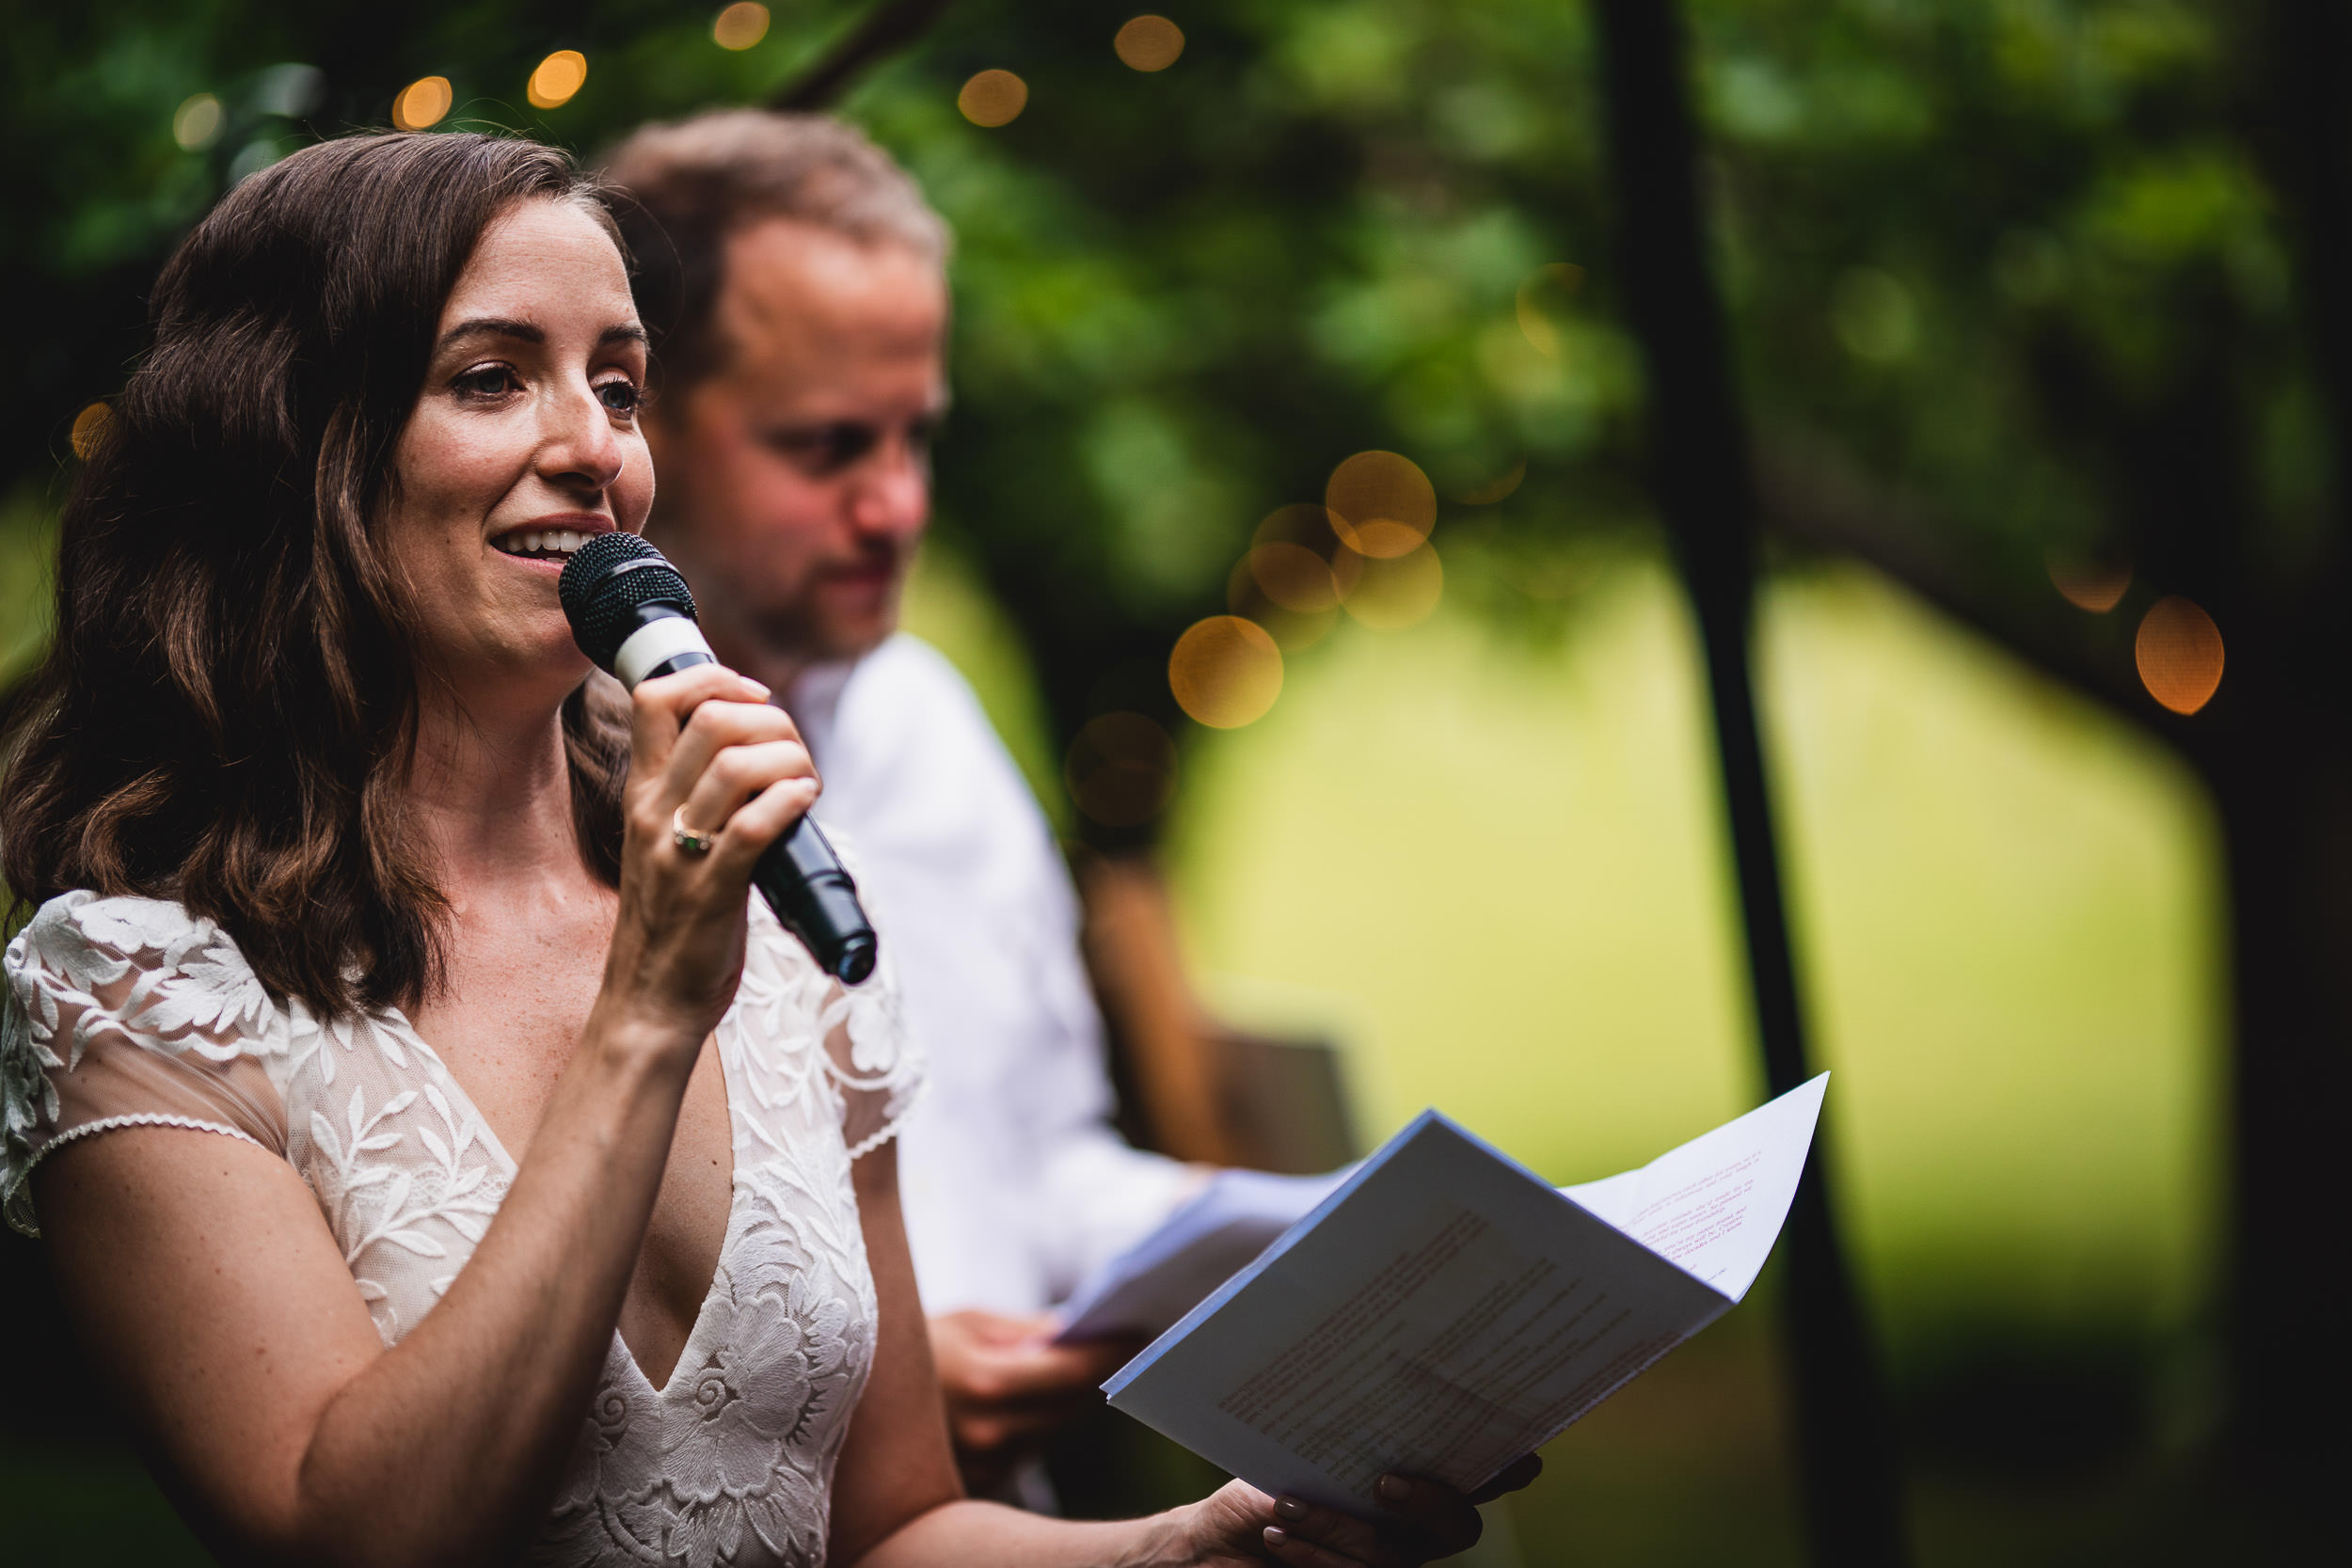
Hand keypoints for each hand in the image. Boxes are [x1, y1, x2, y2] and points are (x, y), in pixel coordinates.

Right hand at [598, 664, 816, 1045]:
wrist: (649, 1004)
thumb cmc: (670, 923)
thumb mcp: (664, 842)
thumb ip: (695, 796)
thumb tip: (752, 752)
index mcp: (641, 796)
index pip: (654, 697)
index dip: (711, 678)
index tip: (753, 695)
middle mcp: (654, 814)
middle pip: (711, 720)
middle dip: (770, 719)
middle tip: (793, 750)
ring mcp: (680, 852)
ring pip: (738, 766)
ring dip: (791, 760)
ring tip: (807, 781)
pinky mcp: (713, 891)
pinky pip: (756, 824)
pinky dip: (792, 800)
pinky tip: (807, 803)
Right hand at [927, 1310, 1139, 1493]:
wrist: (856, 1396)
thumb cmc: (913, 1344)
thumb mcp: (968, 1321)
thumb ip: (1029, 1331)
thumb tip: (1084, 1332)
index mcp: (985, 1383)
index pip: (1075, 1371)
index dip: (1112, 1351)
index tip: (1141, 1331)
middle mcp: (990, 1434)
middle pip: (1074, 1405)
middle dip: (1098, 1372)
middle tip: (1129, 1341)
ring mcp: (985, 1466)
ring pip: (1055, 1429)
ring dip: (1069, 1399)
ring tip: (1081, 1363)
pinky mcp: (981, 1483)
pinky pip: (1030, 1449)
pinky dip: (1039, 1423)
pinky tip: (1035, 1399)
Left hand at [1178, 1457, 1542, 1566]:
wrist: (1210, 1542)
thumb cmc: (1261, 1477)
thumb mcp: (1301, 1442)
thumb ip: (1342, 1427)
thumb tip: (1366, 1363)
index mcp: (1414, 1477)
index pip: (1476, 1472)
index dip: (1507, 1467)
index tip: (1524, 1457)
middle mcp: (1412, 1526)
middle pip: (1457, 1527)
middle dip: (1429, 1503)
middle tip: (1384, 1481)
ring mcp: (1387, 1561)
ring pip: (1394, 1554)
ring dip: (1341, 1528)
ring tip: (1287, 1504)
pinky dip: (1316, 1552)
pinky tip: (1281, 1532)